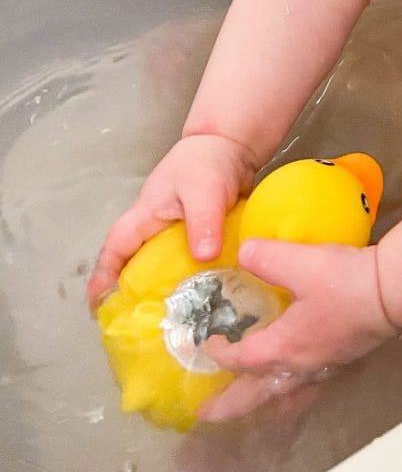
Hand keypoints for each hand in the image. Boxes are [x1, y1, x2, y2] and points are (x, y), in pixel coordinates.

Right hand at [87, 132, 257, 308]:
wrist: (233, 145)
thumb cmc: (208, 162)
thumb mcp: (204, 192)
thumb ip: (203, 222)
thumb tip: (203, 257)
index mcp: (145, 216)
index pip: (116, 250)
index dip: (104, 278)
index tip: (98, 307)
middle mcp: (155, 228)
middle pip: (133, 264)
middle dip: (128, 294)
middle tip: (134, 326)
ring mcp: (177, 233)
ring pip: (162, 268)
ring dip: (162, 291)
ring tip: (167, 325)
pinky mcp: (199, 237)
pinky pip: (188, 265)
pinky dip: (190, 282)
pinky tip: (202, 303)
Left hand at [198, 239, 398, 421]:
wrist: (392, 293)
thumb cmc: (345, 283)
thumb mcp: (299, 262)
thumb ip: (265, 256)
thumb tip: (243, 252)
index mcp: (282, 347)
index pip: (239, 360)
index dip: (219, 353)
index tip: (208, 342)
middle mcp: (299, 366)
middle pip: (256, 396)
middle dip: (230, 405)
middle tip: (207, 414)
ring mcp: (323, 366)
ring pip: (284, 398)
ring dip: (262, 404)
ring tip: (252, 407)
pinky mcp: (342, 359)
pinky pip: (308, 387)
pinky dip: (293, 393)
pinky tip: (298, 381)